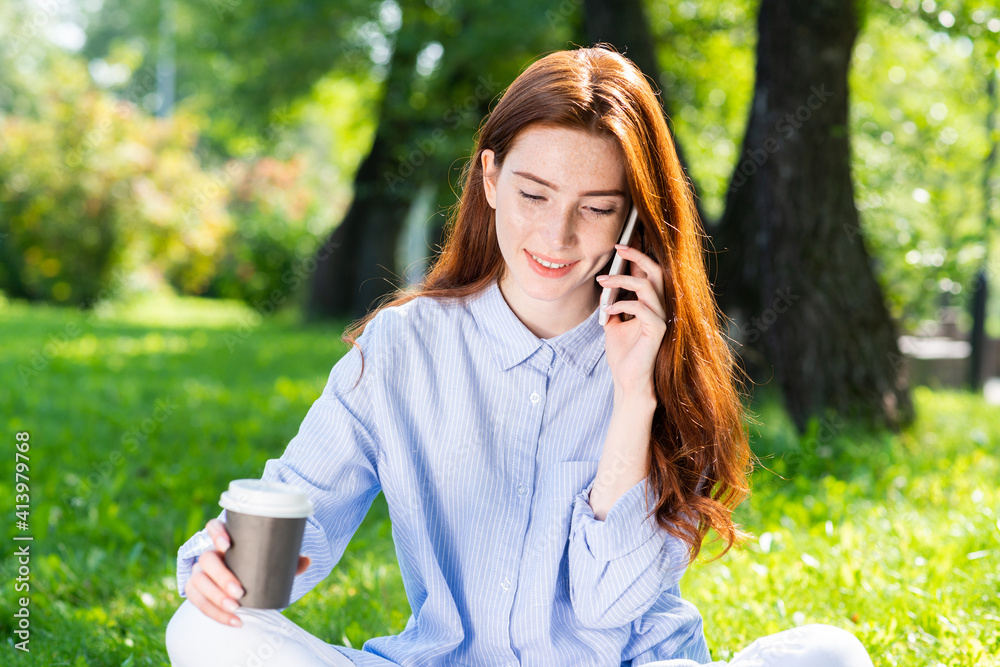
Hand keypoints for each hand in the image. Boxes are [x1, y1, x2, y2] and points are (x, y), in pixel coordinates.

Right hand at [185, 518, 310, 626]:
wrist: (247, 578)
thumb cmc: (260, 562)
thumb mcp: (274, 557)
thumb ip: (288, 557)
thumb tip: (307, 560)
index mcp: (225, 539)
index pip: (213, 527)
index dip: (215, 534)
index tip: (228, 545)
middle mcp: (210, 554)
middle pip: (205, 561)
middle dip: (220, 577)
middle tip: (239, 592)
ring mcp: (201, 573)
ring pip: (197, 583)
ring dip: (214, 598)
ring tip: (235, 608)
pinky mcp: (199, 592)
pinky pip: (199, 603)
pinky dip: (215, 614)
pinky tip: (235, 620)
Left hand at [595, 243, 667, 397]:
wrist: (627, 381)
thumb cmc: (623, 354)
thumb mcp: (613, 324)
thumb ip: (614, 304)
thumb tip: (606, 285)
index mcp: (651, 304)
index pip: (648, 273)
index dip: (638, 255)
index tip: (620, 244)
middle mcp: (660, 307)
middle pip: (656, 271)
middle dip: (637, 255)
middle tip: (618, 247)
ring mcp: (661, 318)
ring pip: (647, 286)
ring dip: (622, 280)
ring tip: (603, 281)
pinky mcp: (658, 330)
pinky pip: (642, 308)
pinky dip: (622, 304)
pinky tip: (608, 310)